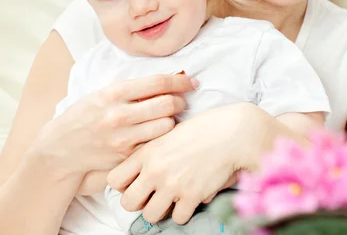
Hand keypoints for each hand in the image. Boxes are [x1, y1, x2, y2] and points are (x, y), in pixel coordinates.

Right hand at [29, 74, 196, 192]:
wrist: (60, 150)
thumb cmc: (85, 117)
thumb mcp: (103, 94)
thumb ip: (134, 88)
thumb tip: (171, 78)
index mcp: (113, 93)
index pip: (158, 83)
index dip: (181, 81)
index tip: (192, 83)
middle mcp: (119, 115)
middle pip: (168, 104)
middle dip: (180, 102)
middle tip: (181, 103)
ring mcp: (122, 138)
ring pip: (166, 126)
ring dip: (172, 122)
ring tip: (167, 120)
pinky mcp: (125, 158)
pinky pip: (155, 146)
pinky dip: (160, 141)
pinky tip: (157, 137)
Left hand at [107, 103, 264, 224]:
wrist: (232, 132)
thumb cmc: (203, 129)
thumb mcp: (170, 133)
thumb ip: (153, 152)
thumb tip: (144, 172)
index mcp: (147, 152)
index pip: (114, 179)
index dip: (123, 184)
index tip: (136, 182)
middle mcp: (155, 170)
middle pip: (128, 203)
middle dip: (139, 202)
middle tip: (153, 195)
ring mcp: (172, 184)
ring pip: (150, 215)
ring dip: (161, 210)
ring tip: (172, 199)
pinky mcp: (191, 195)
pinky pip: (178, 218)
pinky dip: (184, 212)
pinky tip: (191, 199)